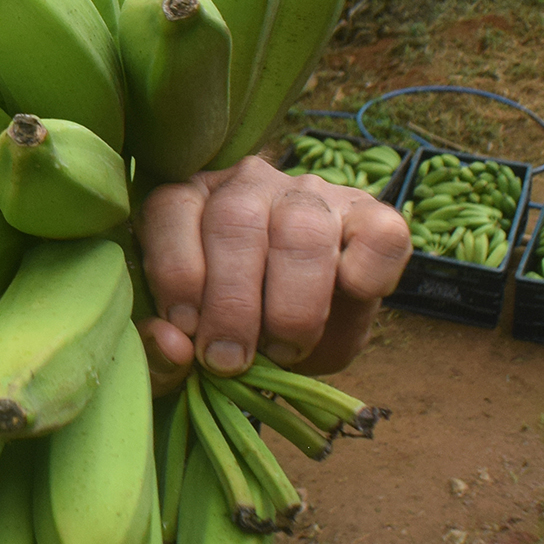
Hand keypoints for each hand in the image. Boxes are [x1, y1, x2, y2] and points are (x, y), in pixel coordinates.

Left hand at [136, 156, 411, 393]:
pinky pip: (378, 232)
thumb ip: (165, 349)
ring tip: (283, 351)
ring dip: (291, 304)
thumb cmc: (235, 328)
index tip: (186, 329)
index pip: (171, 209)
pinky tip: (353, 298)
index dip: (175, 272)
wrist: (306, 331)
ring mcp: (313, 194)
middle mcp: (249, 183)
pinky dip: (368, 270)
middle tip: (230, 360)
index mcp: (192, 198)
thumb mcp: (194, 343)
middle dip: (231, 303)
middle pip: (235, 222)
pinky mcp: (372, 215)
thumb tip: (170, 344)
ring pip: (302, 229)